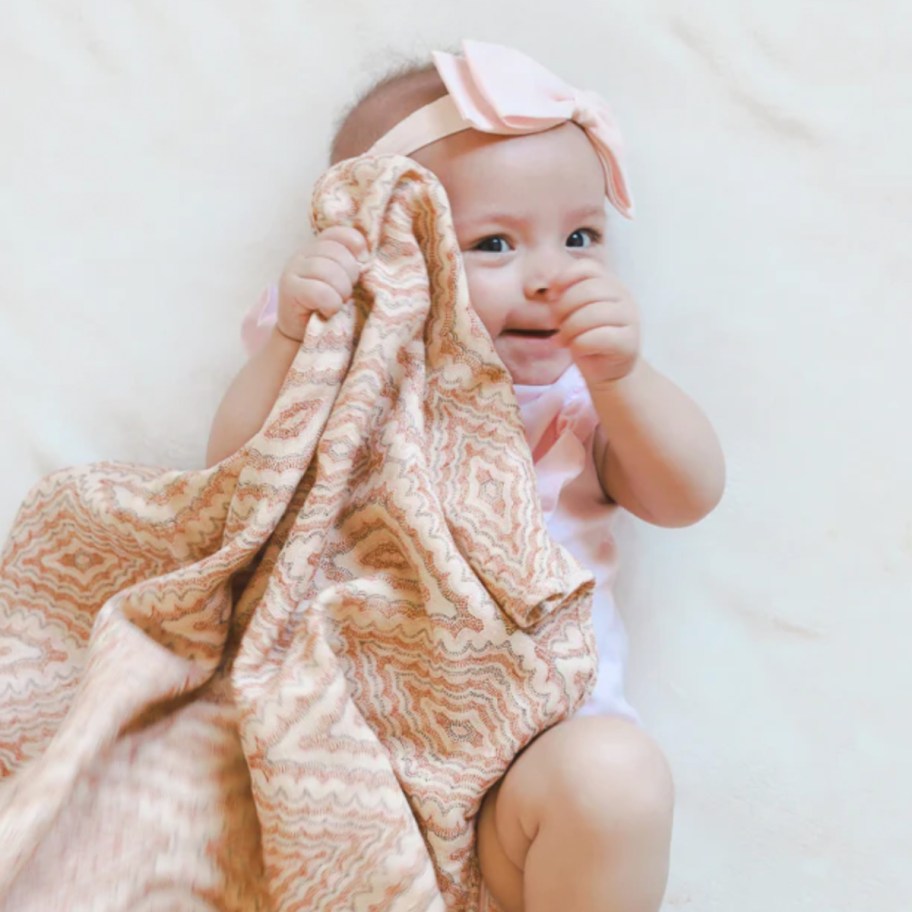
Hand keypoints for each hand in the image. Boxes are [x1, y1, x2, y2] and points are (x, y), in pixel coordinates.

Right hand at [277, 226, 367, 340]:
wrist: (303, 335)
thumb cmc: (328, 308)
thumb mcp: (341, 282)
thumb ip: (350, 266)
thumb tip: (367, 256)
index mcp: (317, 248)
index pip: (338, 234)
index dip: (355, 245)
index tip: (362, 264)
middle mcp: (302, 254)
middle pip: (336, 253)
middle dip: (350, 276)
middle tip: (346, 294)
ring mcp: (293, 270)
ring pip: (328, 271)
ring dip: (341, 292)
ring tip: (338, 303)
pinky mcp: (289, 289)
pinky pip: (319, 291)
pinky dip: (330, 303)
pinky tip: (328, 311)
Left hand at [551, 262, 640, 386]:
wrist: (608, 371)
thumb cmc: (588, 338)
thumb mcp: (576, 312)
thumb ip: (568, 296)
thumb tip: (551, 292)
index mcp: (611, 284)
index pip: (589, 268)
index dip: (565, 277)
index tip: (551, 295)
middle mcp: (624, 297)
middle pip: (588, 290)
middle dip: (563, 307)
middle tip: (555, 324)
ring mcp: (630, 319)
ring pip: (593, 313)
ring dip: (569, 328)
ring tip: (561, 340)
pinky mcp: (629, 343)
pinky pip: (598, 337)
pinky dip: (578, 344)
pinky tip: (574, 350)